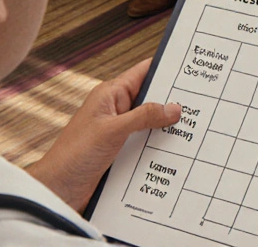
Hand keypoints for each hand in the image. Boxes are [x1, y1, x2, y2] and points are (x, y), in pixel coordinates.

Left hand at [27, 58, 181, 211]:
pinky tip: (176, 150)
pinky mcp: (120, 151)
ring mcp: (119, 131)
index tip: (191, 68)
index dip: (166, 68)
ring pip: (151, 123)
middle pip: (151, 98)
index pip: (144, 72)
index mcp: (110, 95)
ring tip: (195, 127)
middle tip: (201, 103)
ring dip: (167, 127)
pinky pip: (146, 142)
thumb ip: (144, 116)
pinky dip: (159, 145)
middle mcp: (116, 110)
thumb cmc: (74, 155)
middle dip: (173, 101)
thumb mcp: (113, 131)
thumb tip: (173, 108)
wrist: (57, 190)